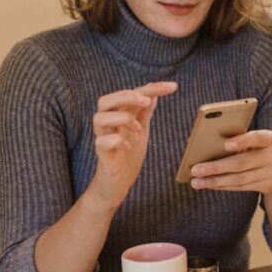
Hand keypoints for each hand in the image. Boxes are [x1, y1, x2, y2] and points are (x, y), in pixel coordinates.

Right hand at [87, 82, 177, 210]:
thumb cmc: (127, 156)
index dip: (151, 88)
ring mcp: (103, 139)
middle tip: (146, 101)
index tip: (173, 86)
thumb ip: (144, 113)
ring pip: (99, 118)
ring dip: (121, 118)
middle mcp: (108, 125)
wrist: (117, 184)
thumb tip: (153, 94)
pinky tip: (128, 146)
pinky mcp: (102, 155)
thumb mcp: (141, 131)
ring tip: (138, 128)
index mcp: (119, 117)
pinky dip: (117, 141)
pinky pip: (102, 142)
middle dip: (126, 96)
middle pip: (105, 101)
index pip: (131, 95)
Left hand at [189, 129, 271, 194]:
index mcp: (270, 139)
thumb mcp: (257, 142)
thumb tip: (208, 147)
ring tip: (197, 181)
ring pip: (239, 179)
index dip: (242, 141)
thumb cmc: (260, 149)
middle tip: (195, 169)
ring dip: (215, 181)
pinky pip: (241, 187)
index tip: (225, 144)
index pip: (256, 138)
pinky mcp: (267, 186)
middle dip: (216, 167)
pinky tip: (210, 185)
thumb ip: (241, 140)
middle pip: (242, 163)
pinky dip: (223, 186)